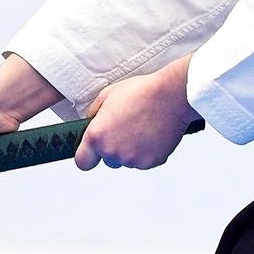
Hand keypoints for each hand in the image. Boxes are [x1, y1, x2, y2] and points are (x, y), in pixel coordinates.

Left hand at [73, 55, 196, 171]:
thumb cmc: (141, 92)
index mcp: (97, 136)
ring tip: (142, 127)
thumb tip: (91, 121)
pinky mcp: (152, 162)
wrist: (170, 95)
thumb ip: (94, 113)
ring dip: (132, 150)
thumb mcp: (107, 95)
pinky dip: (148, 151)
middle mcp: (112, 152)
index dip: (88, 157)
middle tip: (126, 129)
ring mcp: (133, 159)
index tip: (92, 152)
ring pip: (128, 160)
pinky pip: (145, 161)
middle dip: (114, 148)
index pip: (83, 162)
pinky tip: (153, 133)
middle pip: (108, 160)